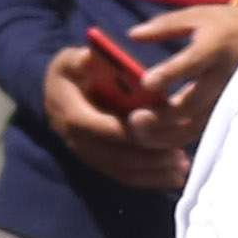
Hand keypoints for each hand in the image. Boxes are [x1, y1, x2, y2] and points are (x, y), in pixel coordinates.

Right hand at [36, 42, 188, 190]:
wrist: (55, 97)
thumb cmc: (69, 75)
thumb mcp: (68, 61)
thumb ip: (79, 60)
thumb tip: (89, 58)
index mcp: (71, 114)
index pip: (100, 128)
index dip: (128, 132)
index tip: (157, 129)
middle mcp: (78, 141)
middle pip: (116, 157)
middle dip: (149, 157)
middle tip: (179, 154)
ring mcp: (89, 156)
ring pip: (123, 171)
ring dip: (154, 172)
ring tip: (182, 167)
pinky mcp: (100, 163)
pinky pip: (124, 176)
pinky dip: (150, 179)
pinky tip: (175, 177)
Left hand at [121, 0, 237, 139]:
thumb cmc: (229, 26)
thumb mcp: (199, 16)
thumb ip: (165, 25)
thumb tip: (133, 35)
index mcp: (216, 48)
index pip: (192, 63)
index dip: (170, 74)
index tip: (146, 82)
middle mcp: (224, 78)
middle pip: (192, 106)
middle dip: (161, 117)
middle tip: (134, 119)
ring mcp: (228, 100)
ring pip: (195, 127)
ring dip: (164, 135)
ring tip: (137, 132)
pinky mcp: (228, 114)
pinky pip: (200, 133)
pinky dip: (175, 139)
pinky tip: (153, 137)